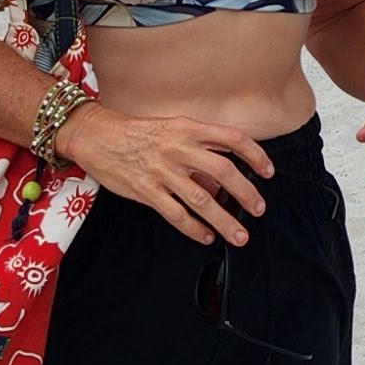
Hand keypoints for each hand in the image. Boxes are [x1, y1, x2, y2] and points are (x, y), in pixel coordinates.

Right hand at [58, 104, 275, 244]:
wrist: (96, 135)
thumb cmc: (136, 132)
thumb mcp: (171, 128)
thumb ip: (197, 148)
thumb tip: (219, 180)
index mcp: (188, 128)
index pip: (232, 139)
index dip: (255, 155)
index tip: (268, 170)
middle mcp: (178, 148)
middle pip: (224, 172)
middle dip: (246, 193)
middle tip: (258, 208)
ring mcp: (162, 171)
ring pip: (202, 200)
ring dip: (224, 221)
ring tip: (239, 235)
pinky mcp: (146, 191)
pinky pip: (176, 214)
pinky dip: (194, 229)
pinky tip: (205, 236)